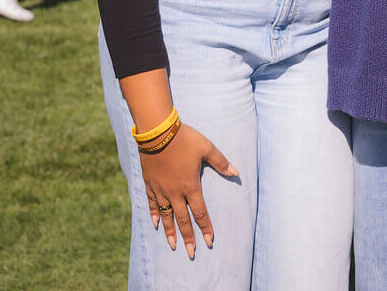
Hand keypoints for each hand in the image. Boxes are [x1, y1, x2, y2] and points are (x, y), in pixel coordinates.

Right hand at [140, 123, 237, 258]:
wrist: (158, 133)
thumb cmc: (185, 139)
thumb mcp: (206, 148)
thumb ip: (221, 162)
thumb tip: (236, 173)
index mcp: (191, 185)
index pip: (200, 212)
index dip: (206, 228)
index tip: (209, 241)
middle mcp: (176, 192)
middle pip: (183, 220)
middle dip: (189, 237)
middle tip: (191, 253)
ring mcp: (161, 190)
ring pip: (167, 216)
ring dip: (170, 232)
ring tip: (174, 246)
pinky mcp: (150, 184)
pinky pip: (153, 204)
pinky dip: (155, 215)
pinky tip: (155, 225)